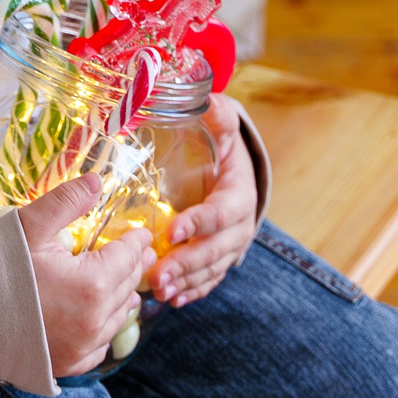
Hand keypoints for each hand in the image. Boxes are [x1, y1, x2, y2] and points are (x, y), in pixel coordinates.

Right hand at [19, 175, 155, 376]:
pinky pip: (100, 346)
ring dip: (123, 298)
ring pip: (117, 318)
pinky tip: (102, 319)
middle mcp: (94, 321)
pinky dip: (105, 328)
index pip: (126, 257)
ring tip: (128, 285)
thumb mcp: (28, 226)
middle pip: (125, 286)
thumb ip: (66, 201)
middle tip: (141, 254)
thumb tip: (97, 180)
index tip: (142, 234)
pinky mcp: (67, 364)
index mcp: (92, 284)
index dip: (135, 242)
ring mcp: (81, 348)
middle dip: (134, 266)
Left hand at [152, 95, 259, 308]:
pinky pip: (210, 279)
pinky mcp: (220, 257)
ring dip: (186, 281)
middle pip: (216, 249)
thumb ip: (218, 114)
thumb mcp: (224, 126)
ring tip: (159, 291)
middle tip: (158, 274)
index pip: (221, 212)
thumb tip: (209, 98)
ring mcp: (231, 245)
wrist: (239, 170)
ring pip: (211, 268)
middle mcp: (239, 225)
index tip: (172, 231)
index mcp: (238, 194)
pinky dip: (193, 290)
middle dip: (187, 263)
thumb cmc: (224, 146)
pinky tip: (173, 300)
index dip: (199, 222)